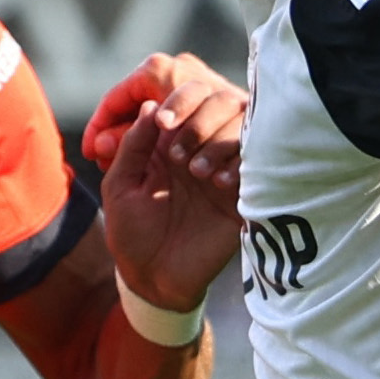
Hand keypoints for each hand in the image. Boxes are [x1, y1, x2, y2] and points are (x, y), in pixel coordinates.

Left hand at [85, 51, 245, 317]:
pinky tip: (219, 185)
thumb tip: (149, 105)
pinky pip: (259, 165)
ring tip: (197, 173)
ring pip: (245, 129)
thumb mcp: (120, 185)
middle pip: (223, 103)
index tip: (163, 123)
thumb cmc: (131, 232)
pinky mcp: (245, 196)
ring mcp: (226, 170)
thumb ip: (133, 145)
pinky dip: (241, 166)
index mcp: (172, 140)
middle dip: (201, 120)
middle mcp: (203, 148)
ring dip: (220, 142)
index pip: (189, 98)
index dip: (180, 101)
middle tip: (178, 156)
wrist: (153, 279)